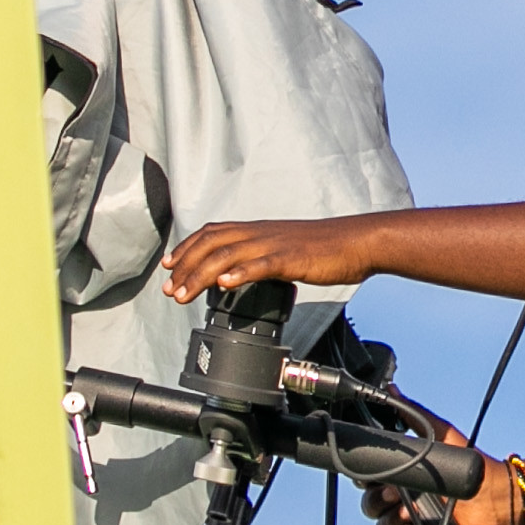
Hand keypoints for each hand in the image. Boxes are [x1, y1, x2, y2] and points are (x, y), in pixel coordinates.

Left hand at [161, 215, 378, 304]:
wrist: (356, 242)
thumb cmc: (323, 248)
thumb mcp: (283, 248)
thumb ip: (258, 257)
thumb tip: (235, 272)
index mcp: (257, 231)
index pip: (211, 233)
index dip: (186, 248)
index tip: (168, 266)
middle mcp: (260, 233)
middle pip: (211, 244)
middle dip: (184, 266)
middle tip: (169, 289)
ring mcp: (274, 245)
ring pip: (227, 255)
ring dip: (200, 275)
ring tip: (184, 293)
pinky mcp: (291, 258)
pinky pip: (261, 264)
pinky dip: (239, 273)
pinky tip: (224, 285)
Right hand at [363, 422, 494, 524]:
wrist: (495, 492)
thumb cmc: (469, 462)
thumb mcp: (439, 432)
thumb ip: (413, 413)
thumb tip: (392, 389)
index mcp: (403, 478)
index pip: (370, 483)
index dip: (365, 480)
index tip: (367, 475)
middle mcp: (403, 502)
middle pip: (371, 507)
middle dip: (375, 501)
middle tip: (392, 492)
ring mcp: (413, 523)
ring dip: (389, 520)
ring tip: (407, 510)